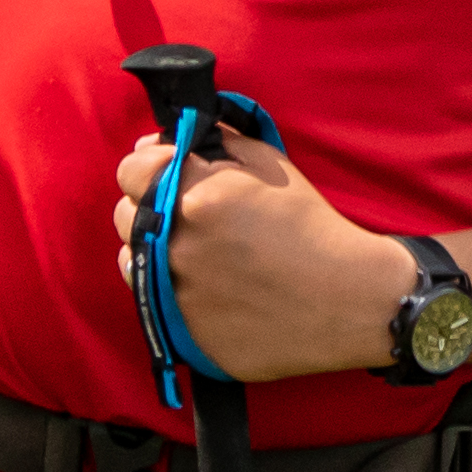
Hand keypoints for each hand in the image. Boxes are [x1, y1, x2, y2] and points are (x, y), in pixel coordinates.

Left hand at [111, 121, 413, 385]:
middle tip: (184, 209)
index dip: (147, 163)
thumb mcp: (270, 165)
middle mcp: (178, 246)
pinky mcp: (182, 333)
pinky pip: (152, 303)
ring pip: (128, 260)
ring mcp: (177, 295)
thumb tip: (166, 138)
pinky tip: (203, 283)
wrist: (347, 299)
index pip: (131, 168)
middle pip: (123, 214)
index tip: (166, 168)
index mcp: (198, 198)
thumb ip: (214, 142)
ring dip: (149, 248)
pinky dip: (168, 289)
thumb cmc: (311, 226)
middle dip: (146, 203)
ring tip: (191, 249)